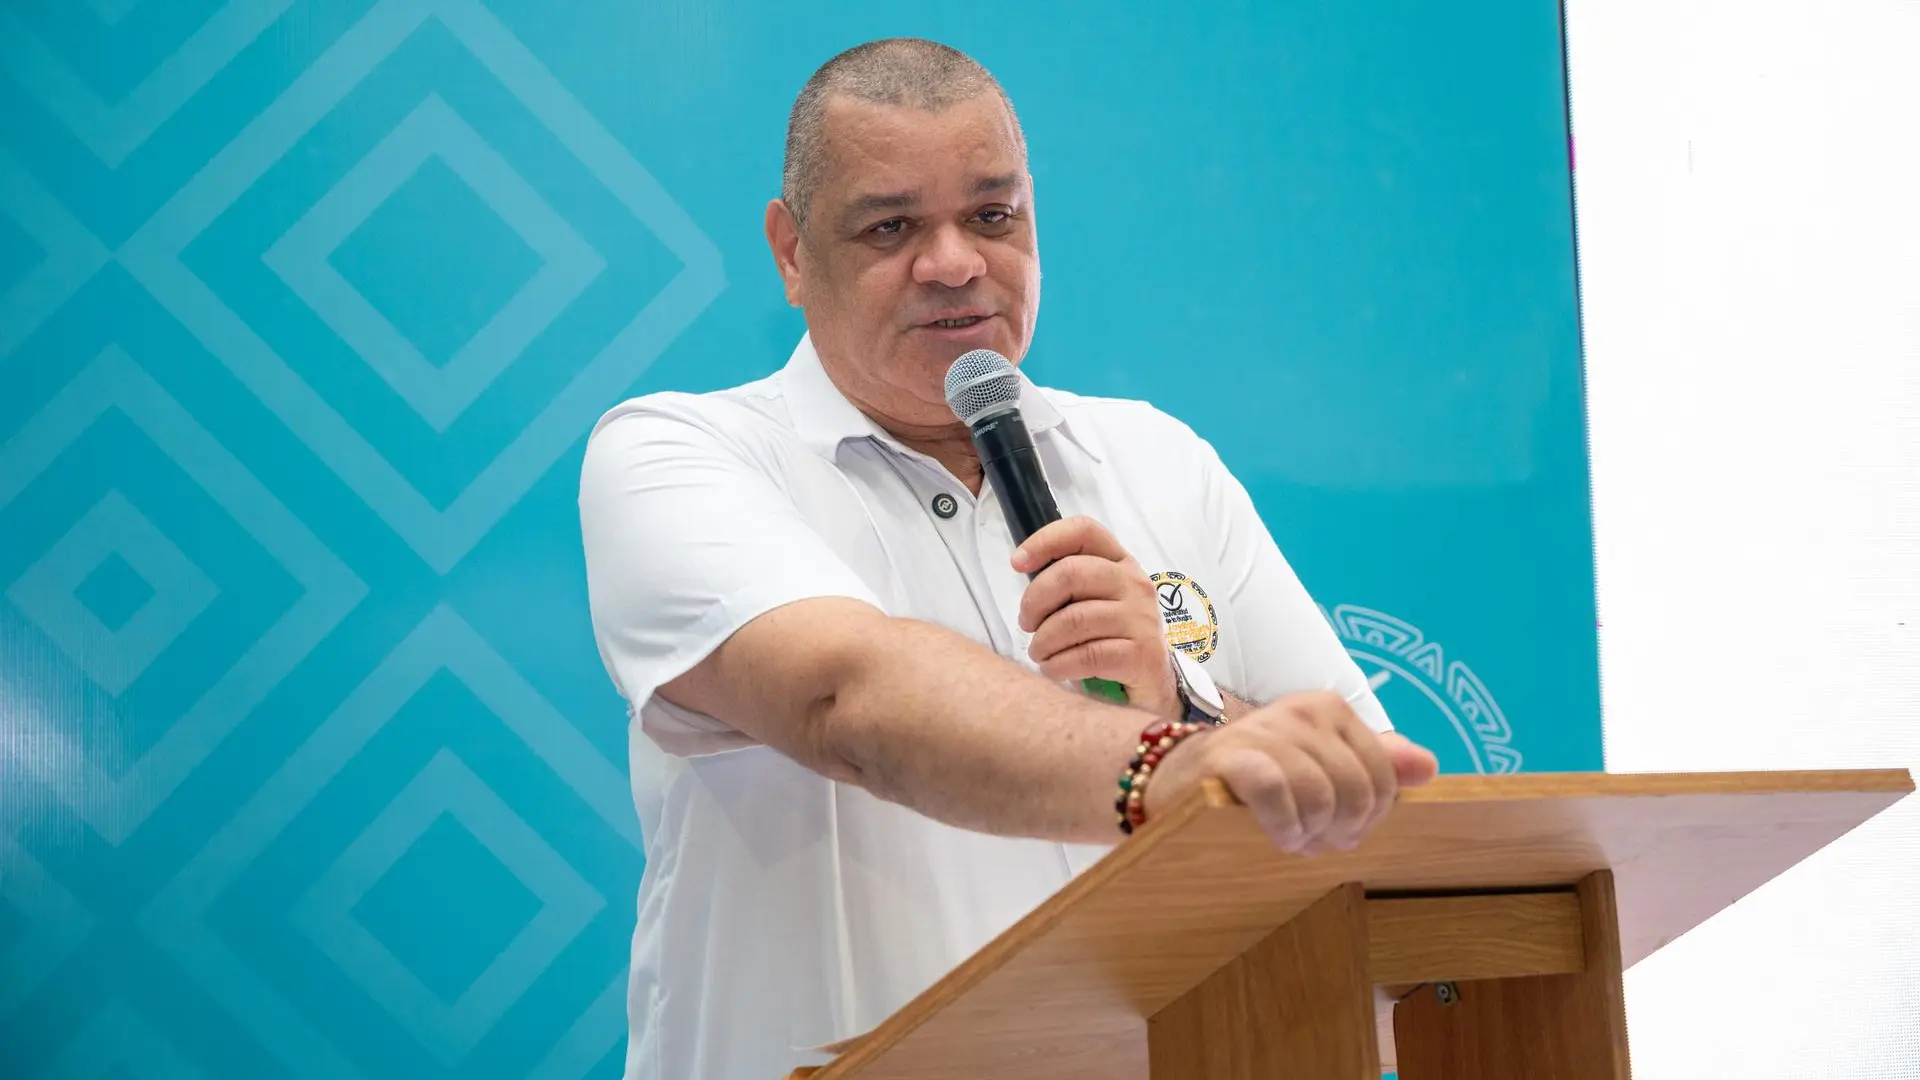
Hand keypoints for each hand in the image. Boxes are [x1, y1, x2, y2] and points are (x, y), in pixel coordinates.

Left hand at [1012, 516, 1179, 718]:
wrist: (1152, 683)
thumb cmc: (1110, 638)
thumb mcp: (1092, 601)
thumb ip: (1065, 583)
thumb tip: (1023, 569)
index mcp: (1119, 562)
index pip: (1084, 530)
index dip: (1045, 541)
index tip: (1017, 564)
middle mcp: (1134, 583)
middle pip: (1071, 573)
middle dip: (1035, 601)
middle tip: (1027, 624)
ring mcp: (1141, 618)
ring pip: (1074, 619)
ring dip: (1043, 641)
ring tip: (1039, 653)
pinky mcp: (1142, 653)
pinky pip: (1087, 655)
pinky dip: (1058, 665)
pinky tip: (1053, 670)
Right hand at [1143, 691, 1439, 852]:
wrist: (1174, 777)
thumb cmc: (1254, 777)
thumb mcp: (1319, 767)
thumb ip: (1373, 764)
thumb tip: (1428, 766)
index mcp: (1330, 709)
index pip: (1384, 775)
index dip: (1370, 816)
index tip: (1342, 828)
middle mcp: (1301, 710)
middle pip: (1357, 790)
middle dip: (1342, 829)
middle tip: (1316, 841)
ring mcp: (1264, 729)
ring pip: (1321, 796)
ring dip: (1310, 832)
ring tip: (1293, 838)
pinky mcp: (1230, 755)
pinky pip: (1277, 792)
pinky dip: (1283, 824)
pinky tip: (1277, 834)